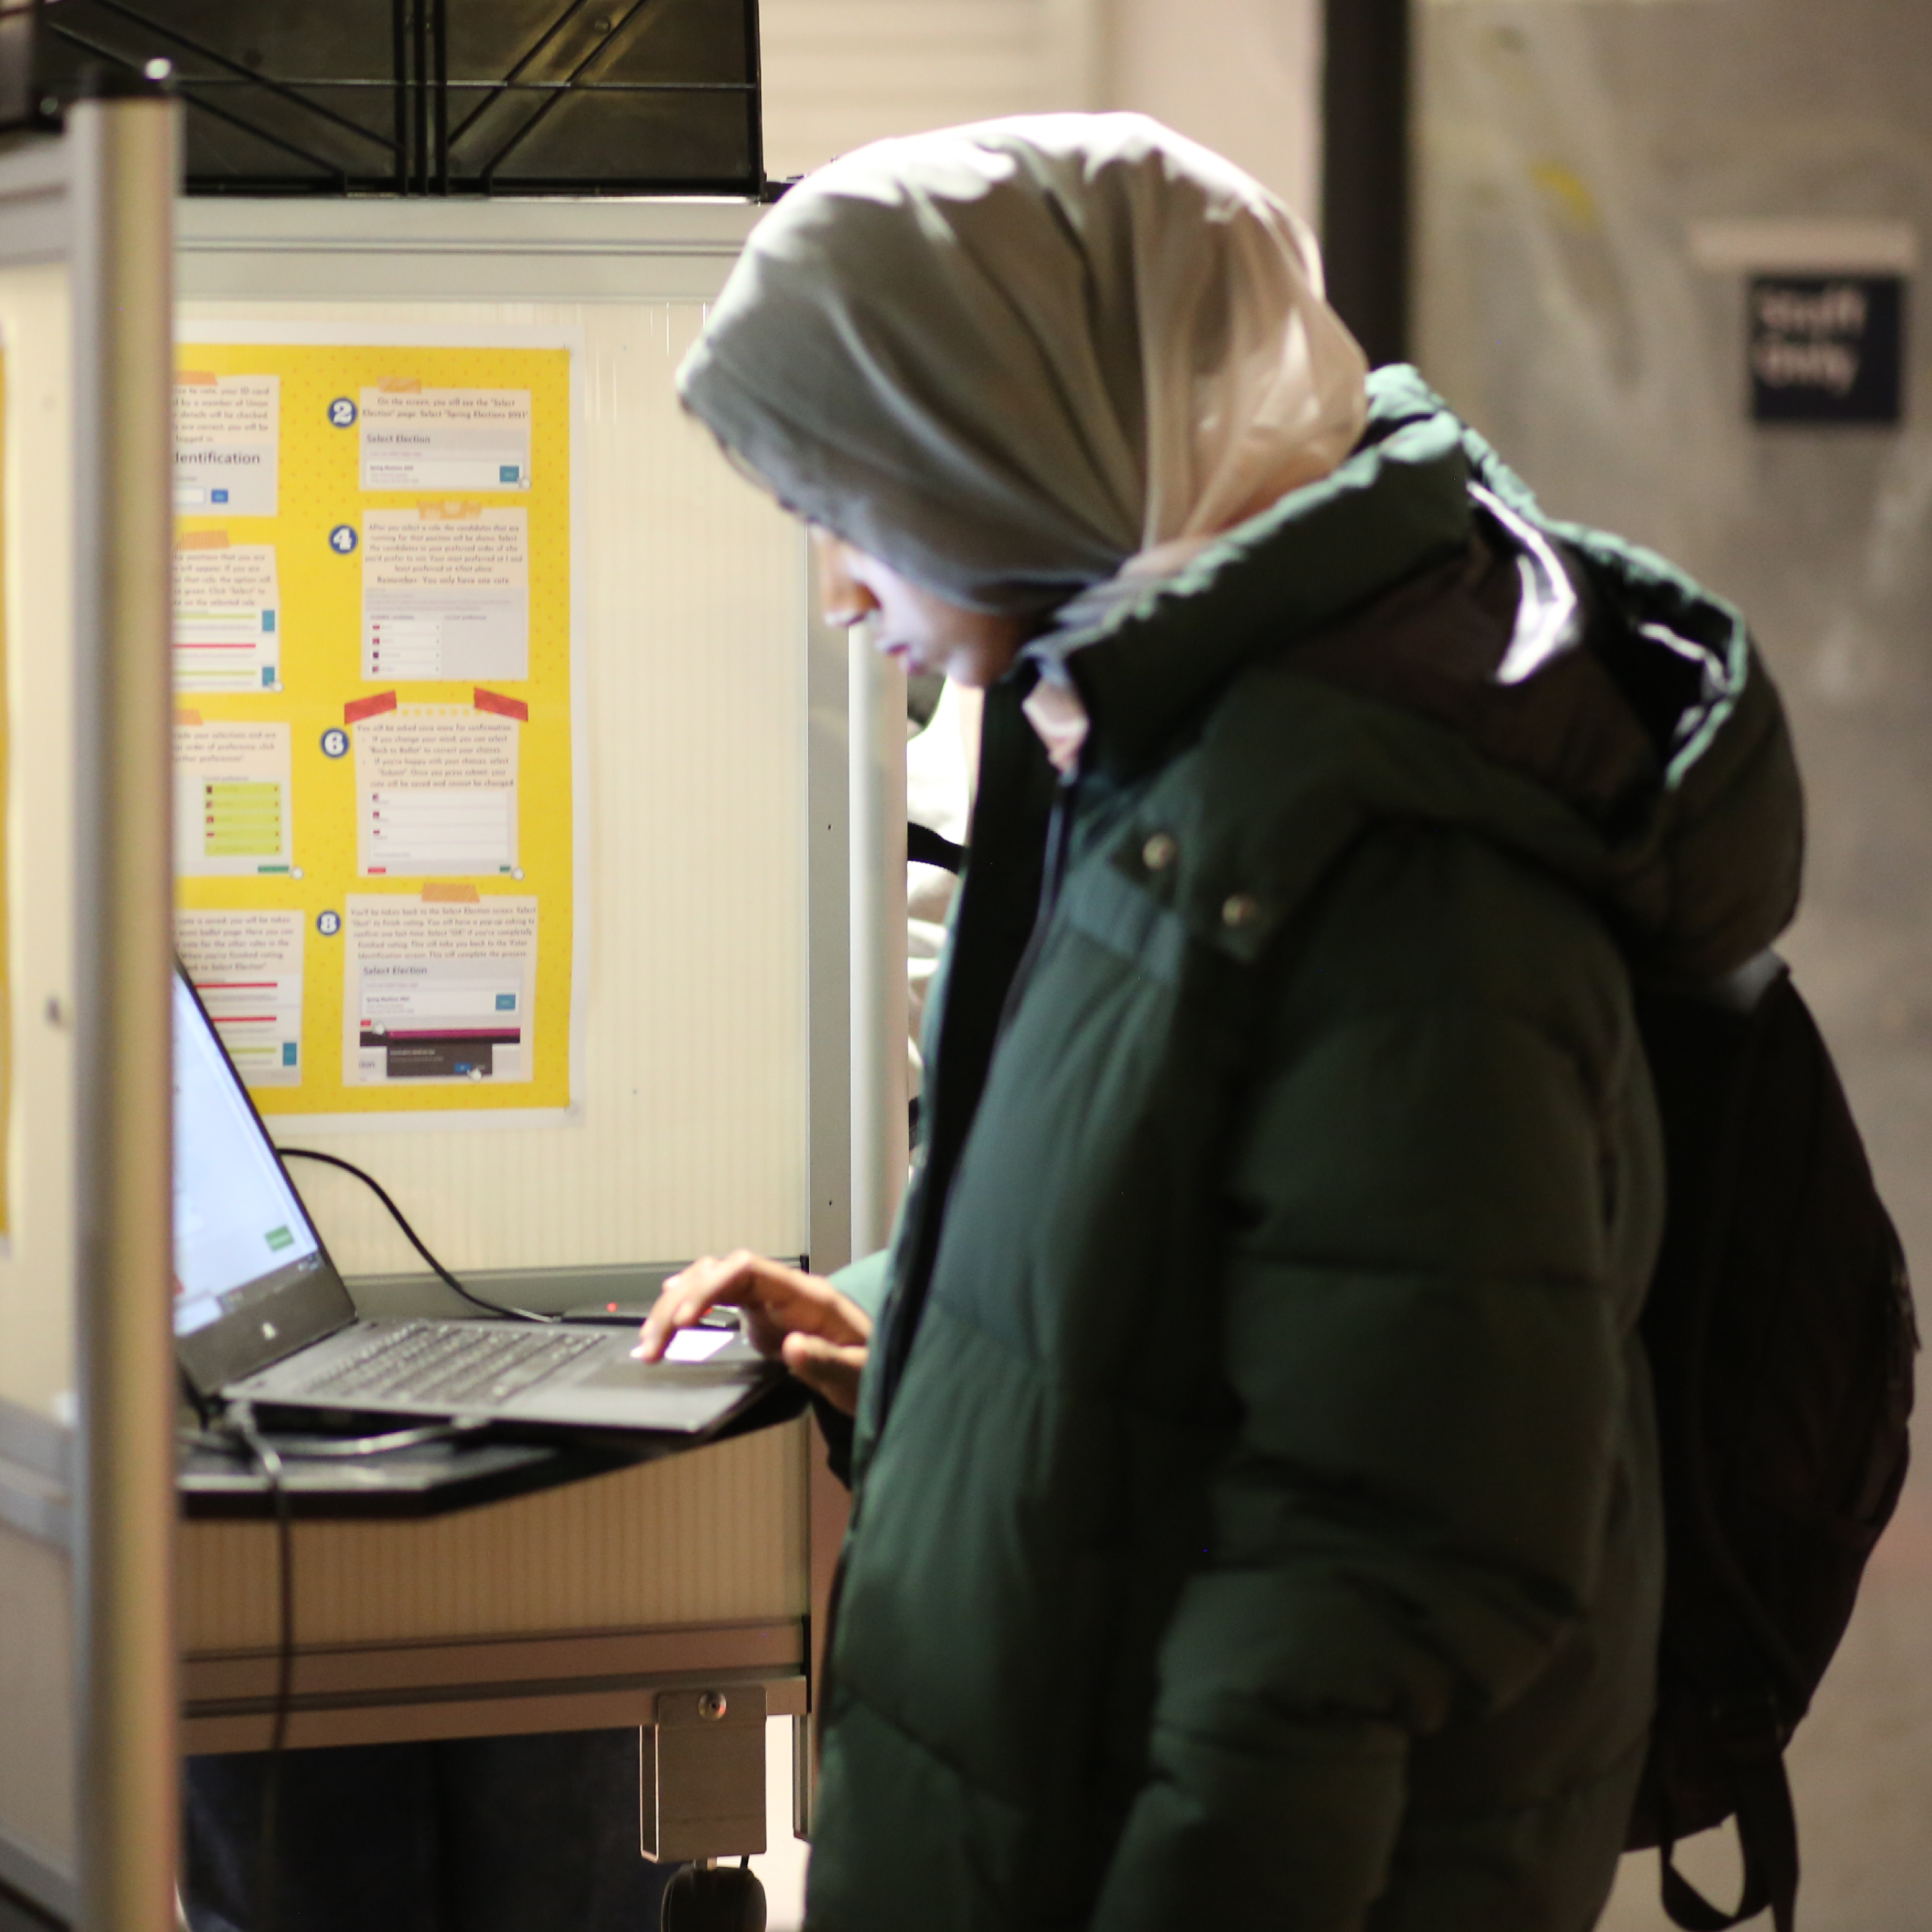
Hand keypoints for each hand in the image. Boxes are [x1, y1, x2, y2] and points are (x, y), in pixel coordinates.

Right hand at [637, 1250, 873, 1416]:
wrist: (879, 1373)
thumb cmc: (872, 1370)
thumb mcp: (857, 1374)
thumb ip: (826, 1361)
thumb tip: (793, 1347)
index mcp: (808, 1296)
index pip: (748, 1269)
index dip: (711, 1286)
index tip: (686, 1319)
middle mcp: (783, 1291)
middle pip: (720, 1274)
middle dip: (681, 1303)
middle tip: (653, 1343)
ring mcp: (771, 1301)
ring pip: (713, 1283)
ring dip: (678, 1307)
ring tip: (651, 1341)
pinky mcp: (762, 1317)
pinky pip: (719, 1300)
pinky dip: (691, 1308)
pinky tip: (670, 1318)